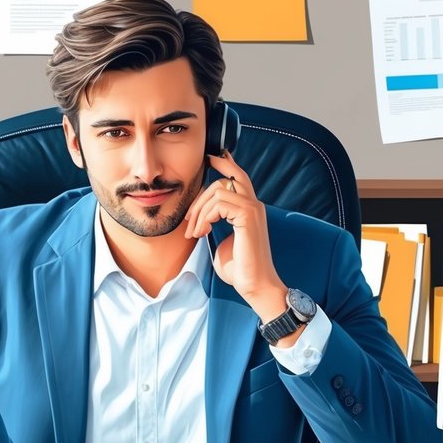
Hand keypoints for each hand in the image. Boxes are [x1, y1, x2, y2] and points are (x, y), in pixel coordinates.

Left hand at [182, 152, 285, 308]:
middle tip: (188, 220)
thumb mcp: (222, 243)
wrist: (255, 285)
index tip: (210, 157)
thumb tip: (201, 219)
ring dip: (199, 211)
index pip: (238, 177)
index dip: (225, 162)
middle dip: (200, 195)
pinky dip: (205, 216)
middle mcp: (254, 205)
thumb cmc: (240, 269)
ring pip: (219, 190)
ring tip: (194, 232)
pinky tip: (202, 232)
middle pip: (227, 177)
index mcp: (249, 209)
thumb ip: (215, 226)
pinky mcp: (248, 216)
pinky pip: (220, 203)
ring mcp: (252, 209)